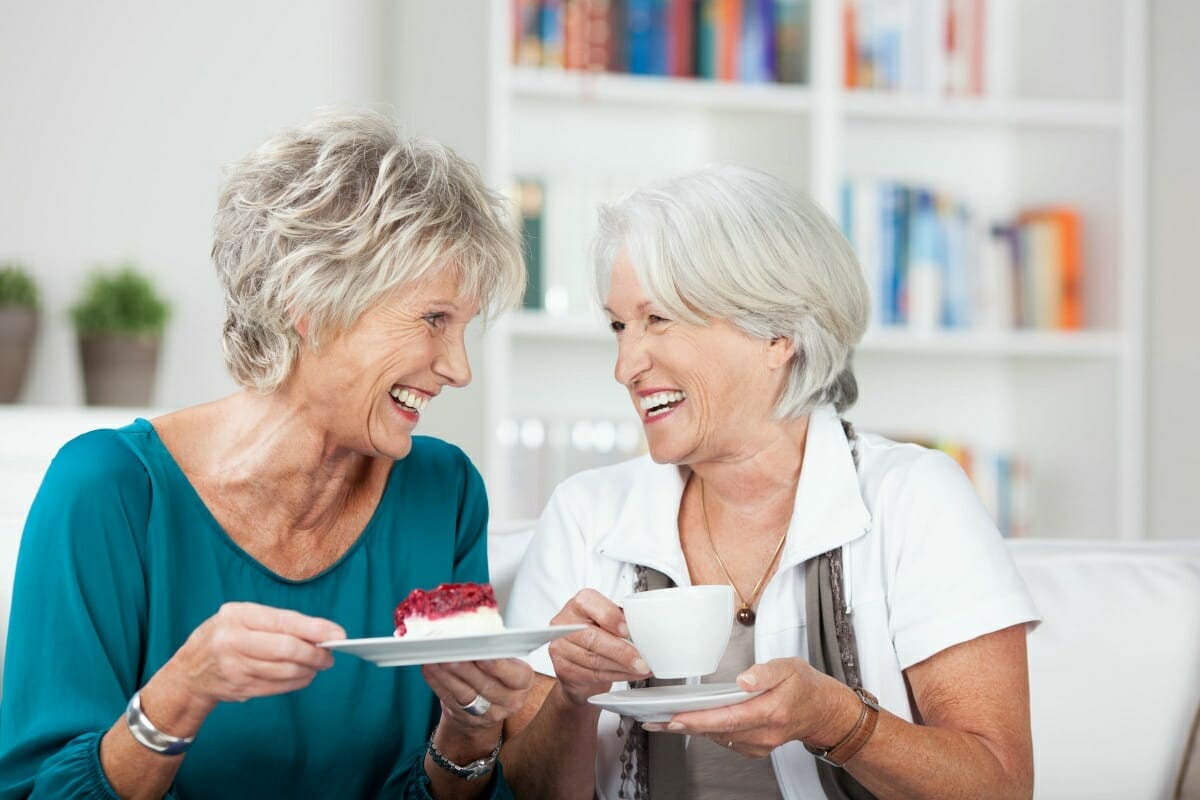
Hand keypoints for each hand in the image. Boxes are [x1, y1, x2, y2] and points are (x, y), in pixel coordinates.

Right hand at [163, 602, 344, 719]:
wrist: (188, 672)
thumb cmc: (224, 637)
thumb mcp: (242, 618)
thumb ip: (278, 623)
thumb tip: (320, 633)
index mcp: (237, 616)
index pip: (284, 623)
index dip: (315, 629)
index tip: (338, 635)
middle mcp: (233, 641)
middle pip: (287, 650)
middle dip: (315, 653)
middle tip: (330, 656)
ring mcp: (235, 667)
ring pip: (284, 671)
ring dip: (308, 670)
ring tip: (319, 665)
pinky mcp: (239, 688)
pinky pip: (277, 687)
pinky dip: (296, 682)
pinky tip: (304, 676)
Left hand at [422, 657, 535, 731]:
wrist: (491, 704)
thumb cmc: (498, 673)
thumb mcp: (508, 661)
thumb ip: (497, 651)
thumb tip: (477, 634)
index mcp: (522, 683)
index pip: (514, 676)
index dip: (497, 666)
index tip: (481, 654)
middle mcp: (509, 701)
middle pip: (485, 685)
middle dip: (466, 668)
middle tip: (451, 651)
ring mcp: (487, 714)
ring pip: (465, 694)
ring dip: (448, 675)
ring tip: (436, 658)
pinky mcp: (466, 719)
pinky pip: (449, 699)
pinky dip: (437, 683)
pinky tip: (429, 668)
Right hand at [547, 589, 650, 705]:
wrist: (578, 661)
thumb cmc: (597, 634)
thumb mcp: (608, 619)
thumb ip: (620, 618)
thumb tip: (642, 627)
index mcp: (579, 604)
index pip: (590, 604)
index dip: (610, 617)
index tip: (627, 630)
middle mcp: (565, 623)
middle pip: (592, 638)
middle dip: (622, 652)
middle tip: (641, 661)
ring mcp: (561, 647)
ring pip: (594, 660)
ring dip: (623, 668)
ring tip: (641, 668)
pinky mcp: (563, 669)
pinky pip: (593, 674)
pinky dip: (616, 676)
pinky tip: (630, 674)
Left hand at [642, 658, 856, 757]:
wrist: (823, 711)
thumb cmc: (804, 685)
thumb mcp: (790, 667)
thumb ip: (766, 671)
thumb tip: (744, 679)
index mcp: (772, 712)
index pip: (728, 718)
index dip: (699, 720)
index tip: (675, 718)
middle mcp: (765, 734)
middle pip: (718, 732)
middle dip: (684, 726)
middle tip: (655, 721)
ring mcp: (760, 744)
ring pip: (719, 738)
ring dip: (691, 730)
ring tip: (661, 721)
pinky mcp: (755, 747)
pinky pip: (725, 740)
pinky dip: (706, 731)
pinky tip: (689, 722)